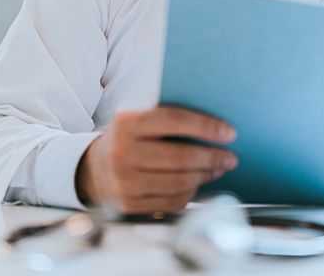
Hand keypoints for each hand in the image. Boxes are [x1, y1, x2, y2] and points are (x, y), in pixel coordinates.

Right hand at [76, 106, 237, 213]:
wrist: (93, 169)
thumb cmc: (127, 139)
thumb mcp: (138, 119)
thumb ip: (167, 118)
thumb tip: (214, 126)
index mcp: (127, 123)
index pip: (174, 121)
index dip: (205, 126)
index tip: (229, 132)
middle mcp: (123, 153)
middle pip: (180, 157)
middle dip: (212, 156)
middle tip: (231, 156)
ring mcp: (125, 183)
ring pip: (179, 182)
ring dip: (206, 175)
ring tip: (219, 167)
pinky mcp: (130, 206)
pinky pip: (172, 201)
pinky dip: (191, 192)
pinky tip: (200, 182)